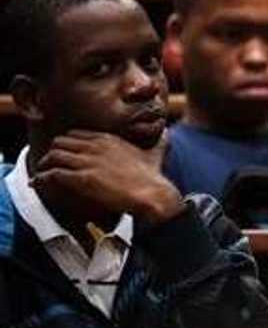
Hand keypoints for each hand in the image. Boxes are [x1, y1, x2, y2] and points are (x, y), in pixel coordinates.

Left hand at [32, 130, 182, 224]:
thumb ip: (158, 142)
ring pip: (53, 155)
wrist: (151, 193)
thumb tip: (167, 134)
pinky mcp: (82, 179)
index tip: (65, 154)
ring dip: (45, 165)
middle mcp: (95, 147)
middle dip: (53, 153)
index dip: (68, 144)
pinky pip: (53, 173)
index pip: (76, 134)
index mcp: (108, 139)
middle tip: (51, 165)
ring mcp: (88, 162)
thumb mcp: (155, 153)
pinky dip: (44, 178)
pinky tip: (41, 184)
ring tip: (42, 175)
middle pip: (60, 142)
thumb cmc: (152, 176)